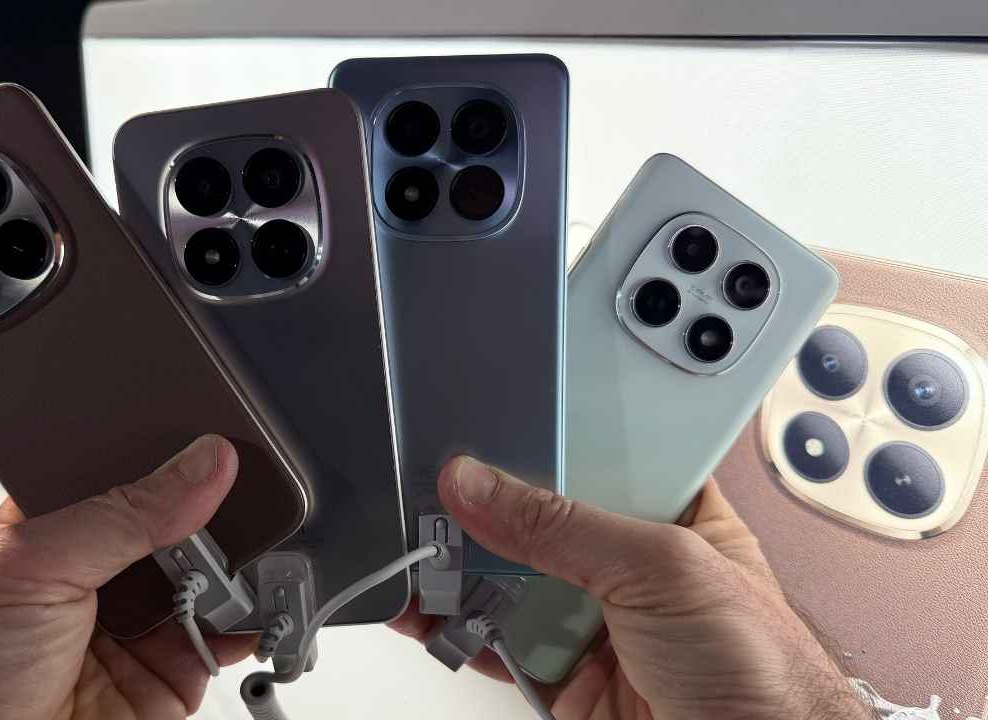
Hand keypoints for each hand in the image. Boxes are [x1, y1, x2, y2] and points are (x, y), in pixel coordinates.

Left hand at [0, 435, 255, 719]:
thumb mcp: (31, 564)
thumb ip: (120, 512)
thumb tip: (201, 464)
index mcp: (61, 526)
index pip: (132, 474)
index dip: (174, 459)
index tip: (215, 449)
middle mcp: (102, 573)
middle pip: (182, 525)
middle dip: (211, 515)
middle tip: (227, 510)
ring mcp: (137, 627)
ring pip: (212, 582)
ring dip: (233, 570)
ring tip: (233, 565)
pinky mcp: (167, 678)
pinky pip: (226, 641)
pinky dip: (248, 625)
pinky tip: (250, 608)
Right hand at [391, 456, 872, 719]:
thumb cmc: (764, 671)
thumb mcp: (663, 568)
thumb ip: (565, 526)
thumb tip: (480, 486)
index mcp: (671, 515)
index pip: (591, 459)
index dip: (538, 443)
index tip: (481, 431)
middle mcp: (628, 565)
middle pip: (537, 521)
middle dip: (483, 510)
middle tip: (434, 493)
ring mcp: (593, 622)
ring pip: (508, 582)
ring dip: (461, 569)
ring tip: (418, 550)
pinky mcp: (564, 676)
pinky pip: (495, 643)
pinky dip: (456, 628)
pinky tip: (430, 609)